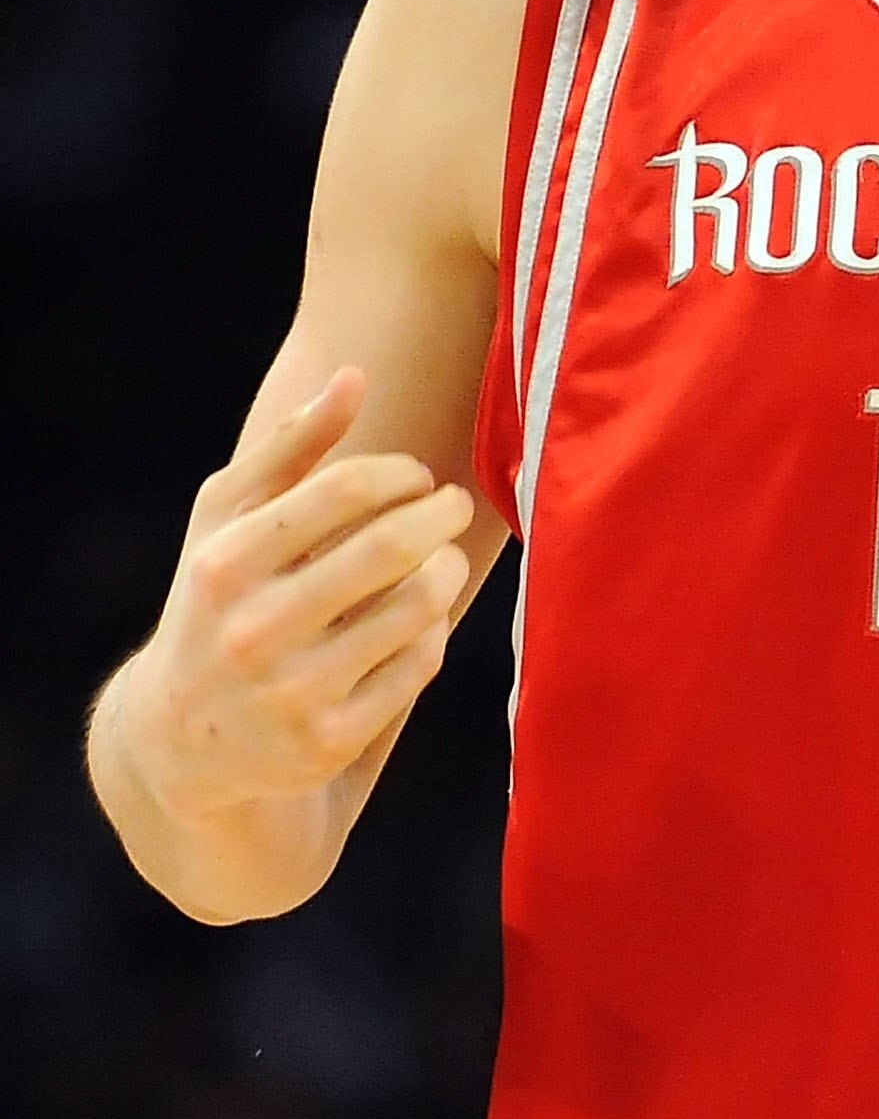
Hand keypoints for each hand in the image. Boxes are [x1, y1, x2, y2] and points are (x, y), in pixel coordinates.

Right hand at [120, 367, 474, 818]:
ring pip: (414, 609)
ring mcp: (292, 691)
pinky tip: (425, 618)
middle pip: (389, 548)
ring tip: (447, 557)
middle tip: (456, 504)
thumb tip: (354, 376)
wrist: (181, 740)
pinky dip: (433, 633)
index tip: (417, 477)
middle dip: (440, 514)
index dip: (400, 473)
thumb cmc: (217, 598)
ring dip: (448, 570)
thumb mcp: (225, 520)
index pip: (343, 490)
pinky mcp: (328, 741)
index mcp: (226, 562)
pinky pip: (416, 668)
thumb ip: (288, 447)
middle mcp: (254, 628)